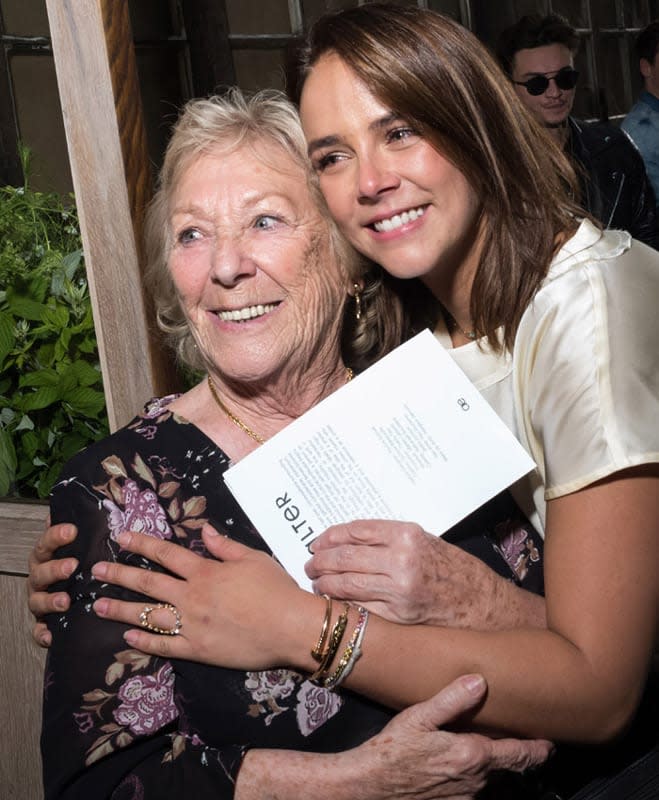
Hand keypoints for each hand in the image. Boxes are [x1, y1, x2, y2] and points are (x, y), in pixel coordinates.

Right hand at [27, 519, 78, 646]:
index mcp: (47, 557)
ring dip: (50, 600)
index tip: (72, 530)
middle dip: (55, 569)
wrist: (76, 596)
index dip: (56, 535)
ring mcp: (40, 600)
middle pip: (40, 572)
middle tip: (72, 566)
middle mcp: (40, 577)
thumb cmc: (78, 566)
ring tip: (65, 601)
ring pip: (38, 600)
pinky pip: (38, 630)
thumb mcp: (82, 548)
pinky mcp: (43, 622)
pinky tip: (51, 636)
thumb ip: (85, 531)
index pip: (47, 543)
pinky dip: (42, 634)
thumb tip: (96, 506)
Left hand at [91, 525, 317, 669]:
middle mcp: (192, 596)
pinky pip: (165, 646)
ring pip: (150, 616)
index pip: (166, 554)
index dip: (142, 544)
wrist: (290, 627)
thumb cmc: (276, 589)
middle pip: (149, 583)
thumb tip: (204, 530)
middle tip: (97, 571)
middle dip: (120, 575)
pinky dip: (145, 642)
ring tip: (99, 606)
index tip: (121, 538)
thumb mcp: (253, 558)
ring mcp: (192, 625)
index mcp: (205, 571)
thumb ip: (225, 545)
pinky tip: (128, 639)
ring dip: (122, 610)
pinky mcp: (198, 649)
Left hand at [306, 520, 534, 628]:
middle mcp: (401, 560)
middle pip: (346, 557)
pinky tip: (335, 601)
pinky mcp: (399, 615)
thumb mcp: (423, 539)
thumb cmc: (451, 567)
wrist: (481, 601)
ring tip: (317, 582)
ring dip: (325, 584)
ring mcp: (399, 590)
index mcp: (406, 534)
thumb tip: (348, 540)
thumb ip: (388, 538)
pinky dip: (343, 603)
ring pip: (347, 584)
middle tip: (310, 564)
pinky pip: (361, 607)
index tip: (317, 542)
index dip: (330, 537)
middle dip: (321, 561)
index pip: (355, 531)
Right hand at [344, 673, 551, 798]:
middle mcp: (475, 782)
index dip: (537, 750)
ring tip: (495, 753)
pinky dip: (477, 779)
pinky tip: (464, 768)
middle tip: (530, 746)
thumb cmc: (391, 749)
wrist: (370, 787)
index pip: (517, 755)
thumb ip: (452, 699)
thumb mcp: (419, 717)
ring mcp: (464, 798)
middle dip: (519, 758)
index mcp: (471, 756)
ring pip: (491, 782)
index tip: (550, 744)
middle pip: (507, 769)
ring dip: (495, 769)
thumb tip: (480, 681)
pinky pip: (473, 791)